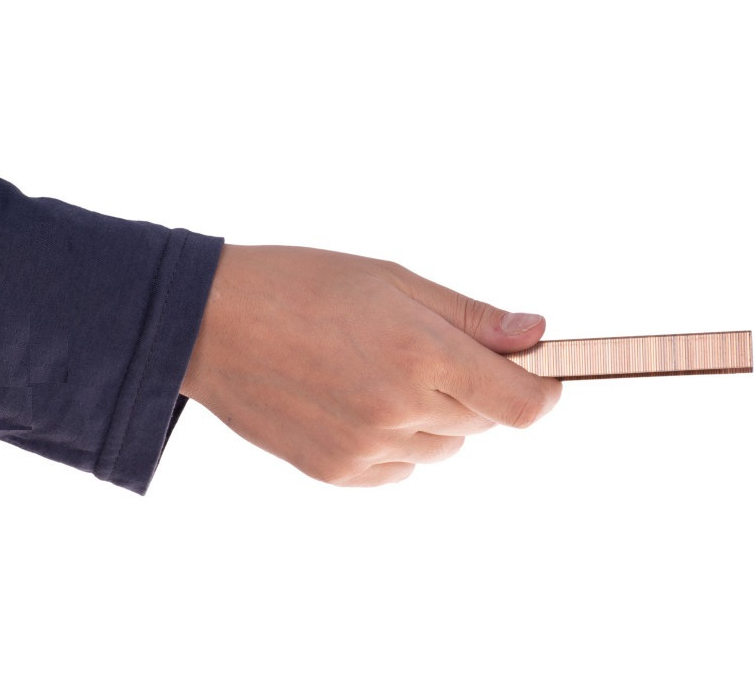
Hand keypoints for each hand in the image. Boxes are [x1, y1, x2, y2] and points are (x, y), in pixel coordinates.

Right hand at [179, 245, 561, 485]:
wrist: (210, 322)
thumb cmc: (301, 284)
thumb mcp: (391, 280)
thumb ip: (469, 315)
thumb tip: (534, 334)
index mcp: (421, 354)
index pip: (522, 404)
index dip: (543, 389)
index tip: (537, 372)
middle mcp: (399, 411)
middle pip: (483, 423)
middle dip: (476, 389)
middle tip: (429, 350)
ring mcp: (365, 449)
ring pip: (442, 447)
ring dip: (435, 416)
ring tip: (382, 372)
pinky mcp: (334, 472)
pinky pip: (397, 468)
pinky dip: (396, 441)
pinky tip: (357, 401)